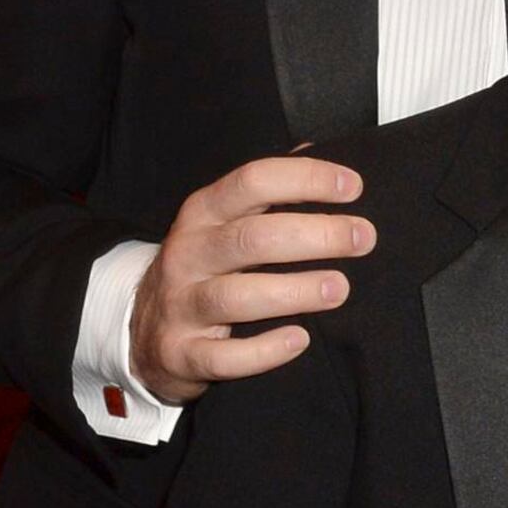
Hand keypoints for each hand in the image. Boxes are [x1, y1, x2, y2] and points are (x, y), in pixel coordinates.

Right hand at [130, 155, 369, 399]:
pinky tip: (299, 339)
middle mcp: (188, 254)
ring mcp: (181, 305)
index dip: (305, 179)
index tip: (354, 187)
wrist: (145, 334)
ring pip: (235, 296)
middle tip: (362, 238)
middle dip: (314, 235)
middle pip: (251, 238)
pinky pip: (223, 357)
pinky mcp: (181, 353)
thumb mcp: (226, 222)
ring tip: (339, 288)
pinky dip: (264, 351)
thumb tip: (319, 150)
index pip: (253, 181)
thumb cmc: (206, 269)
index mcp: (204, 213)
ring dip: (294, 291)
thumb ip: (269, 191)